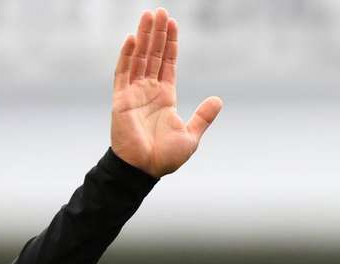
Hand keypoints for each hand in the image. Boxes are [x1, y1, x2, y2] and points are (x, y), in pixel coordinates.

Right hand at [111, 8, 221, 177]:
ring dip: (144, 37)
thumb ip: (203, 117)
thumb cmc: (165, 158)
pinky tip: (133, 38)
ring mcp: (133, 94)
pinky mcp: (121, 100)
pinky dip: (127, 56)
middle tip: (160, 11)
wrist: (144, 170)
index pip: (168, 64)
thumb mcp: (191, 136)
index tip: (172, 24)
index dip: (171, 44)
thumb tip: (218, 100)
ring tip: (148, 16)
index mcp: (165, 98)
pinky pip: (123, 73)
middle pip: (154, 56)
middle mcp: (149, 92)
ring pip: (139, 59)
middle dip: (157, 34)